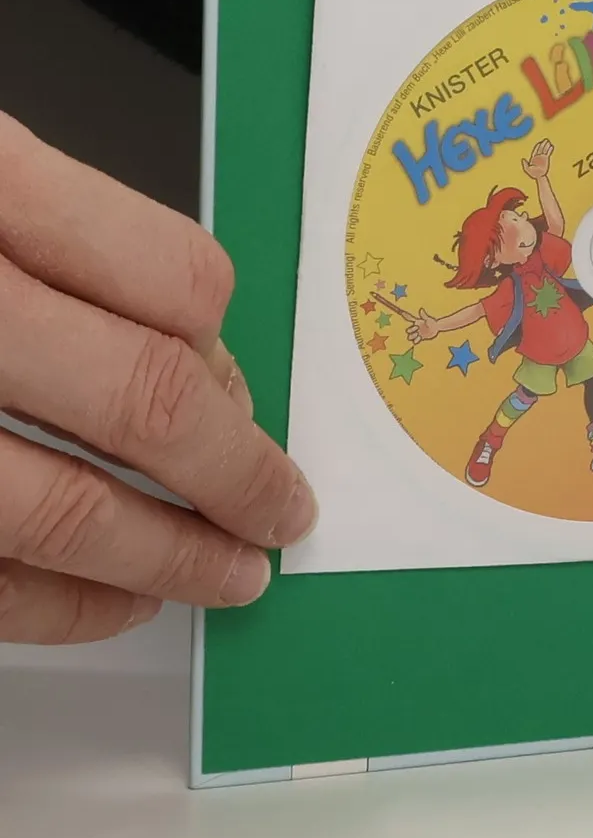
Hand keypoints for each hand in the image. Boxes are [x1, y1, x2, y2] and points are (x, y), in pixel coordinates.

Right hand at [0, 113, 316, 643]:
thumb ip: (60, 233)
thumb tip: (188, 330)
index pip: (178, 279)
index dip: (233, 352)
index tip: (253, 393)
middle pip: (147, 400)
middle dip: (240, 472)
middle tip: (286, 509)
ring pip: (65, 509)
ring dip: (169, 558)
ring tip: (230, 573)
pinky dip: (62, 603)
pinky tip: (114, 597)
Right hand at [407, 311, 441, 343]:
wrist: (436, 327)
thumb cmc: (432, 322)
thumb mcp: (428, 319)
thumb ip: (424, 315)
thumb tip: (421, 309)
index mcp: (416, 322)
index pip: (409, 318)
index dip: (405, 315)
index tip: (401, 312)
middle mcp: (415, 328)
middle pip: (408, 330)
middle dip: (411, 330)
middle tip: (418, 328)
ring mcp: (417, 333)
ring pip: (410, 336)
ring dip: (413, 336)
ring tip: (418, 334)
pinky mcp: (420, 337)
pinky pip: (415, 341)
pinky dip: (416, 340)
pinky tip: (420, 338)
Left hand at [523, 138, 553, 182]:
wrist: (539, 176)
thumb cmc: (532, 173)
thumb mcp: (527, 169)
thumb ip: (525, 164)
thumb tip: (523, 159)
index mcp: (533, 158)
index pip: (535, 150)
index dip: (537, 146)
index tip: (539, 143)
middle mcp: (538, 157)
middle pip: (541, 149)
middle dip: (543, 144)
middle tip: (546, 140)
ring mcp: (542, 158)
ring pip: (544, 150)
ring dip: (546, 146)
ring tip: (549, 142)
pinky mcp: (546, 160)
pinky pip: (548, 153)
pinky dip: (549, 150)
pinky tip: (551, 146)